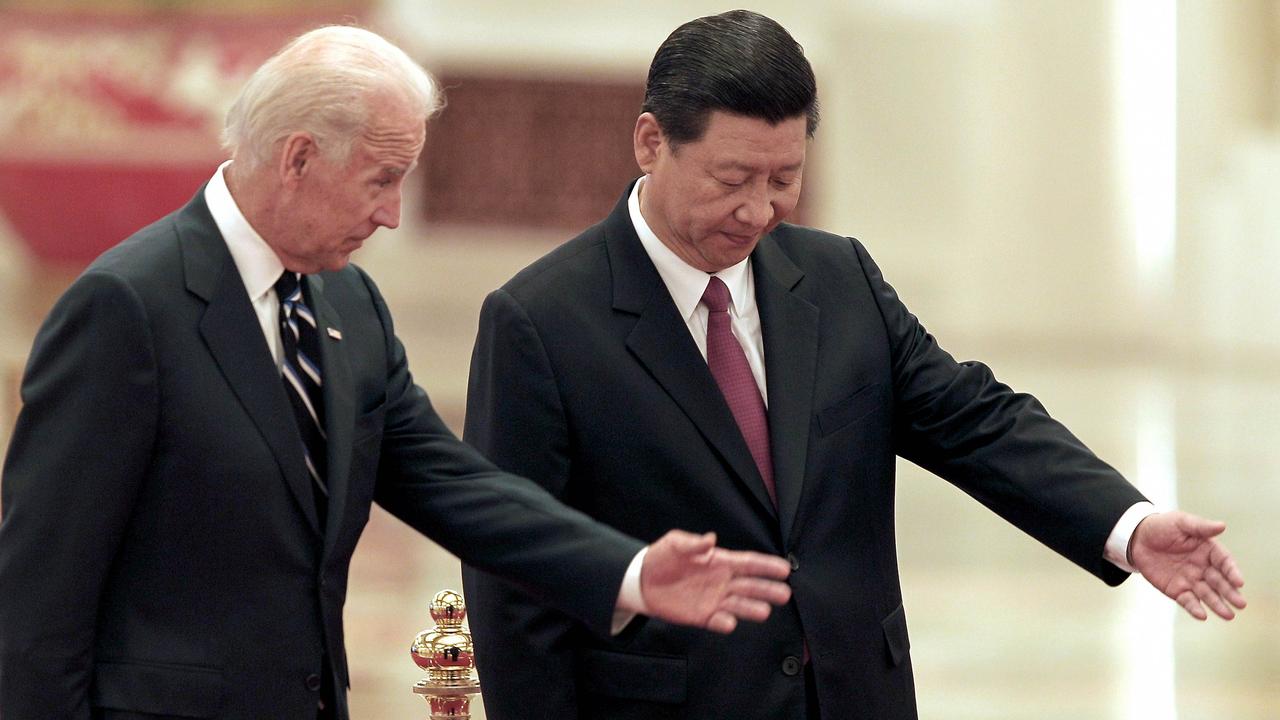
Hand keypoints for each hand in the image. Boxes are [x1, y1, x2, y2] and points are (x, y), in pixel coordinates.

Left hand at [640, 530, 791, 632]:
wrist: (642, 581)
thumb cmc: (662, 558)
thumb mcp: (675, 544)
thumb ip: (693, 544)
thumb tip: (711, 539)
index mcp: (720, 562)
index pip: (749, 563)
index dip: (766, 566)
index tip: (785, 569)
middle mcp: (722, 582)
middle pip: (751, 586)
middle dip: (768, 590)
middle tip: (785, 594)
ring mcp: (714, 600)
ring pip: (739, 605)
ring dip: (751, 609)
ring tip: (764, 612)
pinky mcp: (702, 616)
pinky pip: (717, 621)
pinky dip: (724, 623)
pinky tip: (729, 622)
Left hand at [1130, 511, 1245, 620]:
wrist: (1136, 538)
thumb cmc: (1162, 527)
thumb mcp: (1181, 522)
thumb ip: (1200, 526)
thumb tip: (1222, 525)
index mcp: (1208, 550)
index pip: (1225, 562)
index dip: (1232, 572)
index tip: (1239, 582)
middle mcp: (1204, 567)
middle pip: (1219, 582)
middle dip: (1230, 593)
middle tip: (1241, 604)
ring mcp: (1191, 580)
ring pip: (1207, 595)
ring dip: (1218, 605)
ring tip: (1229, 616)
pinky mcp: (1177, 590)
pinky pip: (1188, 601)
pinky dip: (1194, 608)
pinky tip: (1202, 615)